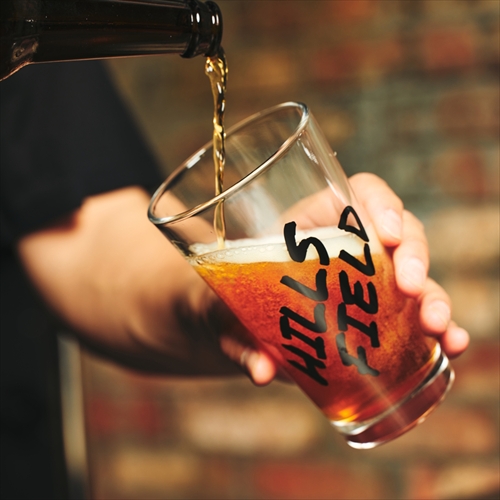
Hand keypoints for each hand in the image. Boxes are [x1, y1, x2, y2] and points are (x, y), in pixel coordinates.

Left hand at [225, 173, 469, 384]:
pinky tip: (451, 347)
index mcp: (316, 221)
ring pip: (416, 276)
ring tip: (439, 328)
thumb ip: (239, 337)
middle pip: (399, 233)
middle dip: (414, 257)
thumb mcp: (229, 310)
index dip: (381, 204)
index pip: (361, 192)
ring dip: (434, 298)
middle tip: (411, 289)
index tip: (385, 234)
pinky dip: (439, 330)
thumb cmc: (233, 301)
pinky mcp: (378, 314)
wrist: (240, 324)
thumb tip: (262, 372)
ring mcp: (369, 280)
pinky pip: (415, 314)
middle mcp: (351, 246)